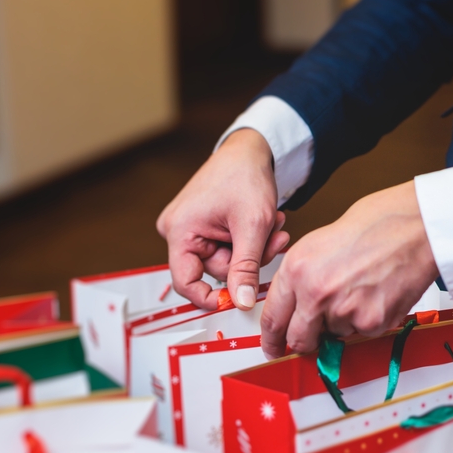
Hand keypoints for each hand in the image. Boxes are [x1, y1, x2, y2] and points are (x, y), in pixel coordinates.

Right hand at [156, 129, 289, 310]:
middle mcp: (177, 230)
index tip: (237, 302)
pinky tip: (264, 222)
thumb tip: (242, 302)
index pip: (185, 282)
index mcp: (180, 230)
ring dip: (254, 247)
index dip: (210, 298)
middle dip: (249, 259)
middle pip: (214, 269)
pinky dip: (249, 239)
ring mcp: (190, 227)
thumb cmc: (245, 176)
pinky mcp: (203, 225)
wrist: (250, 150)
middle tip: (275, 240)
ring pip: (226, 259)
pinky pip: (227, 246)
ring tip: (272, 224)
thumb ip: (246, 269)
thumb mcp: (252, 227)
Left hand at [261, 181, 438, 357]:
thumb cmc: (375, 226)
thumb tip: (295, 308)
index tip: (273, 347)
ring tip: (362, 290)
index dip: (271, 339)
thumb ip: (301, 278)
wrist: (413, 226)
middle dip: (306, 342)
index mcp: (296, 269)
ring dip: (344, 323)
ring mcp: (343, 310)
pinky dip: (369, 321)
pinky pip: (363, 333)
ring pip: (335, 336)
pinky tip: (378, 294)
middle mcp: (315, 292)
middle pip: (299, 340)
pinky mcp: (371, 322)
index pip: (272, 319)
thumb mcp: (319, 243)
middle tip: (316, 336)